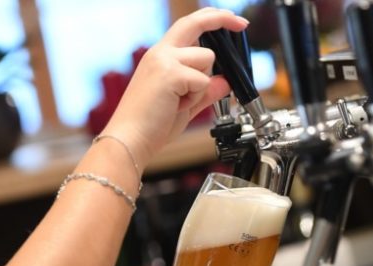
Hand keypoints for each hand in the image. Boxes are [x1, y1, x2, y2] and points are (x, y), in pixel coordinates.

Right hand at [102, 7, 248, 169]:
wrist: (130, 140)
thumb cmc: (149, 127)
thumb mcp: (185, 107)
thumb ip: (205, 92)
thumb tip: (225, 82)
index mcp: (160, 57)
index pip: (188, 26)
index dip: (213, 19)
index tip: (234, 20)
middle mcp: (160, 53)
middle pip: (196, 23)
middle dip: (223, 19)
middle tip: (242, 23)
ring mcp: (164, 61)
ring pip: (207, 58)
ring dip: (203, 84)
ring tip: (181, 102)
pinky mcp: (170, 74)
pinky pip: (203, 81)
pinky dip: (196, 98)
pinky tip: (176, 107)